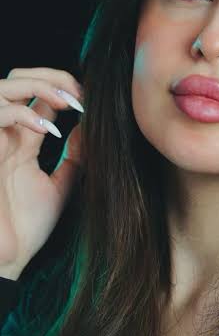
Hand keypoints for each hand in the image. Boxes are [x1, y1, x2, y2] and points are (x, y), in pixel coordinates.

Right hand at [0, 67, 84, 279]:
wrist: (5, 260)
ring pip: (3, 87)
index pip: (40, 96)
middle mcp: (5, 135)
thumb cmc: (26, 227)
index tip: (92, 100)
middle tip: (81, 94)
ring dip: (40, 85)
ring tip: (70, 101)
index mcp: (22, 141)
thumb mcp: (60, 184)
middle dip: (52, 76)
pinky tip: (48, 128)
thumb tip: (89, 128)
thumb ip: (74, 156)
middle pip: (18, 78)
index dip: (66, 88)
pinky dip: (23, 113)